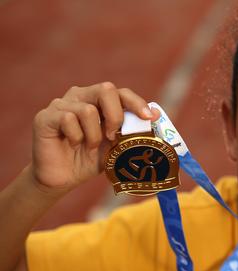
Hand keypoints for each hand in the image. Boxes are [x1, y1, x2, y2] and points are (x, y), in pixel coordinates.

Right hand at [31, 82, 160, 192]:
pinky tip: (73, 144)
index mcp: (98, 101)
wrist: (64, 178)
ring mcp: (61, 104)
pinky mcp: (46, 117)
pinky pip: (68, 119)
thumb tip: (156, 115)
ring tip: (88, 146)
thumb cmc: (90, 159)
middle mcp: (80, 96)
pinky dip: (77, 137)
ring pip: (87, 110)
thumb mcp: (116, 145)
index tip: (148, 118)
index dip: (136, 102)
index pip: (121, 92)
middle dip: (115, 115)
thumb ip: (132, 130)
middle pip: (106, 89)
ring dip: (94, 135)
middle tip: (113, 136)